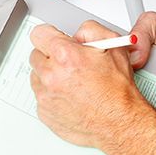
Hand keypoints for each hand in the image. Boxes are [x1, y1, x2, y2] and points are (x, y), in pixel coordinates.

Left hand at [28, 20, 151, 149]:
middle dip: (51, 57)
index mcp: (65, 55)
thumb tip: (77, 34)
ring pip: (36, 77)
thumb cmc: (118, 91)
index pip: (39, 34)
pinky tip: (70, 97)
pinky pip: (41, 97)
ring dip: (49, 76)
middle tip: (69, 64)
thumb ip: (91, 31)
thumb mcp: (114, 47)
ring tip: (72, 82)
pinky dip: (52, 95)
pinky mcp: (44, 113)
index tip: (54, 40)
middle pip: (36, 55)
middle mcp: (51, 75)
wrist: (119, 123)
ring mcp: (45, 96)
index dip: (50, 35)